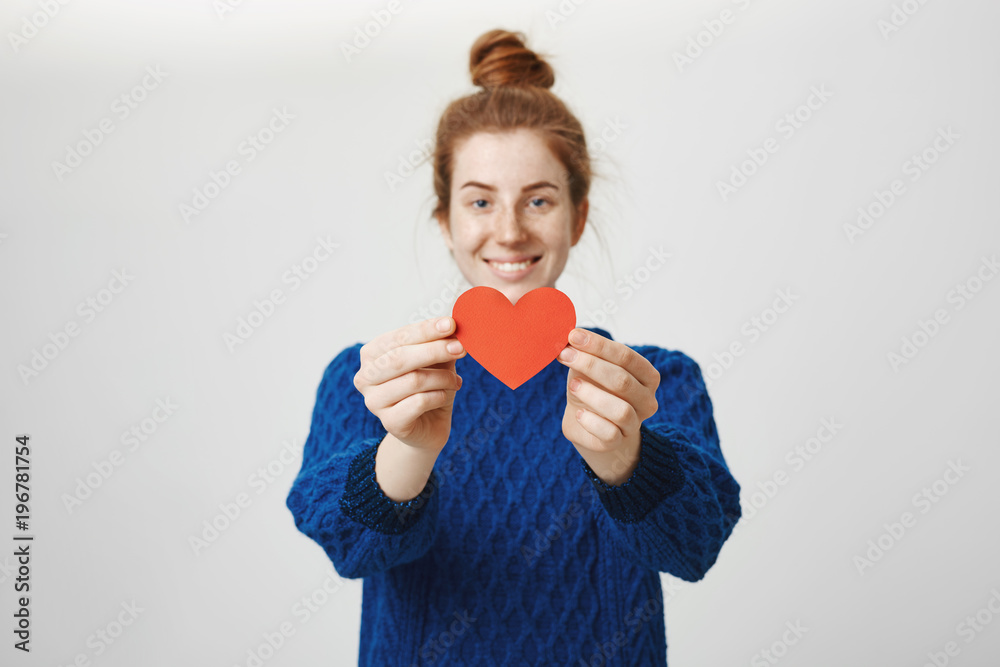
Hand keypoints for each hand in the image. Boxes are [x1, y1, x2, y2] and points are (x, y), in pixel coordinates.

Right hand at [353, 316, 465, 453]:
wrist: (428, 426)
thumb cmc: (429, 387)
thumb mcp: (435, 361)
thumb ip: (439, 343)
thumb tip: (451, 326)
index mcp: (372, 354)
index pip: (398, 337)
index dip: (425, 330)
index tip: (450, 324)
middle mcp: (366, 377)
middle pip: (400, 358)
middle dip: (434, 350)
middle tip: (461, 348)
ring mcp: (374, 402)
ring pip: (413, 380)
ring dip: (442, 378)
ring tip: (455, 381)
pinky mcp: (390, 423)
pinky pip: (419, 402)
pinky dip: (439, 396)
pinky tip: (445, 396)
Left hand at [556, 328, 659, 482]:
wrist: (587, 423)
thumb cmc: (591, 387)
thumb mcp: (588, 366)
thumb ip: (584, 352)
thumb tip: (568, 335)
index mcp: (647, 376)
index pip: (627, 356)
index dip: (599, 345)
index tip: (573, 336)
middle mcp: (647, 400)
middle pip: (623, 380)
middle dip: (590, 365)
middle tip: (565, 356)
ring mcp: (635, 423)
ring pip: (621, 410)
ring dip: (592, 394)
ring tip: (572, 385)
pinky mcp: (618, 442)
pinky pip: (609, 433)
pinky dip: (591, 421)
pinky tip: (578, 413)